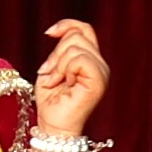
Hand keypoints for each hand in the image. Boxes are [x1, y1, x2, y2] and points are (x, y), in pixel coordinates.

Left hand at [30, 20, 109, 135]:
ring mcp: (102, 72)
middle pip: (76, 35)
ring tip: (56, 81)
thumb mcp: (53, 67)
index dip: (66, 25)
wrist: (54, 125)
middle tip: (50, 73)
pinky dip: (65, 69)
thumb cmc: (52, 101)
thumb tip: (57, 32)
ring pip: (75, 47)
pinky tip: (63, 83)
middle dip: (56, 53)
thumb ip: (60, 50)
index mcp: (91, 60)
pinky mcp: (99, 81)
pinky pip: (79, 59)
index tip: (49, 33)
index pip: (84, 29)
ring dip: (58, 64)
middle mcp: (100, 64)